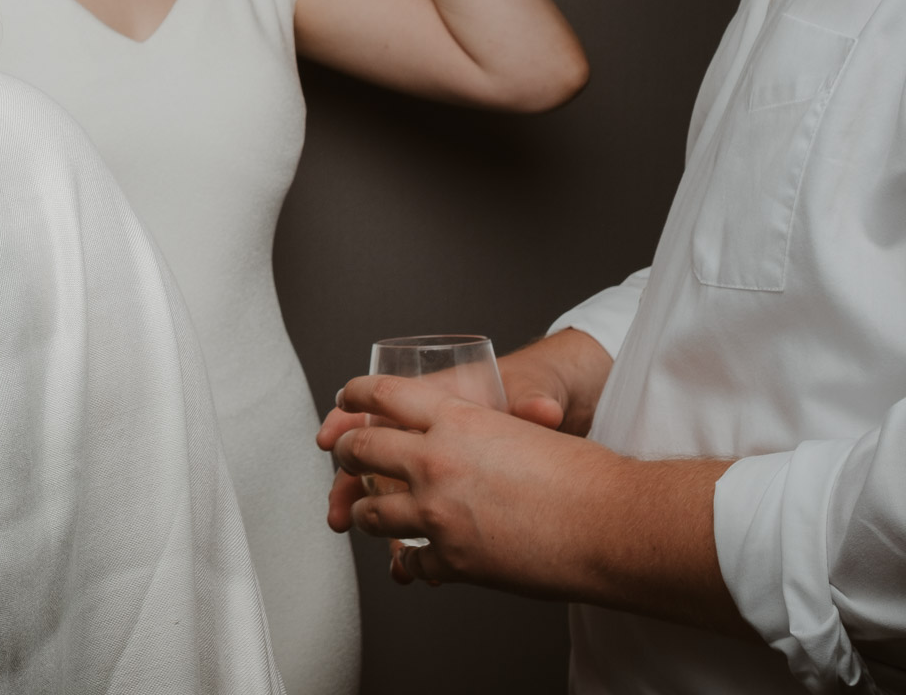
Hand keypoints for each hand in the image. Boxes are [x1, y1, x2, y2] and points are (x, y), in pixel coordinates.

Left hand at [315, 374, 748, 635]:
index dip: (354, 396)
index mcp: (454, 418)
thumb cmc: (583, 474)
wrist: (614, 523)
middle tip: (343, 458)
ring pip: (370, 513)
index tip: (344, 402)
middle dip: (345, 454)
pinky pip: (411, 560)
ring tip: (364, 515)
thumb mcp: (521, 428)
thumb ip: (477, 430)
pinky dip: (412, 562)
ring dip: (363, 513)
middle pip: (359, 450)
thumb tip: (454, 429)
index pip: (380, 395)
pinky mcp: (451, 558)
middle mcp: (434, 460)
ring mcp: (436, 512)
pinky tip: (415, 561)